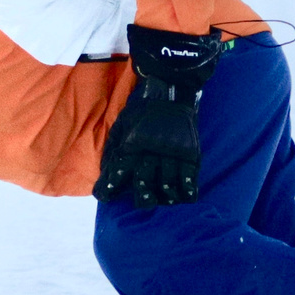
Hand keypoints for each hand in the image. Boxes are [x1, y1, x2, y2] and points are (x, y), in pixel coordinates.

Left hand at [94, 25, 224, 208]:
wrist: (170, 93)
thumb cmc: (141, 112)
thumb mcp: (121, 126)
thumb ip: (114, 149)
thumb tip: (105, 172)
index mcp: (133, 143)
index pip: (119, 171)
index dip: (109, 186)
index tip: (104, 196)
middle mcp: (152, 149)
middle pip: (145, 181)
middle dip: (142, 196)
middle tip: (143, 201)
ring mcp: (173, 151)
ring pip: (168, 183)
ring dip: (165, 196)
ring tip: (164, 199)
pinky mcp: (190, 152)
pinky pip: (190, 176)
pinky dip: (187, 190)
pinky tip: (185, 197)